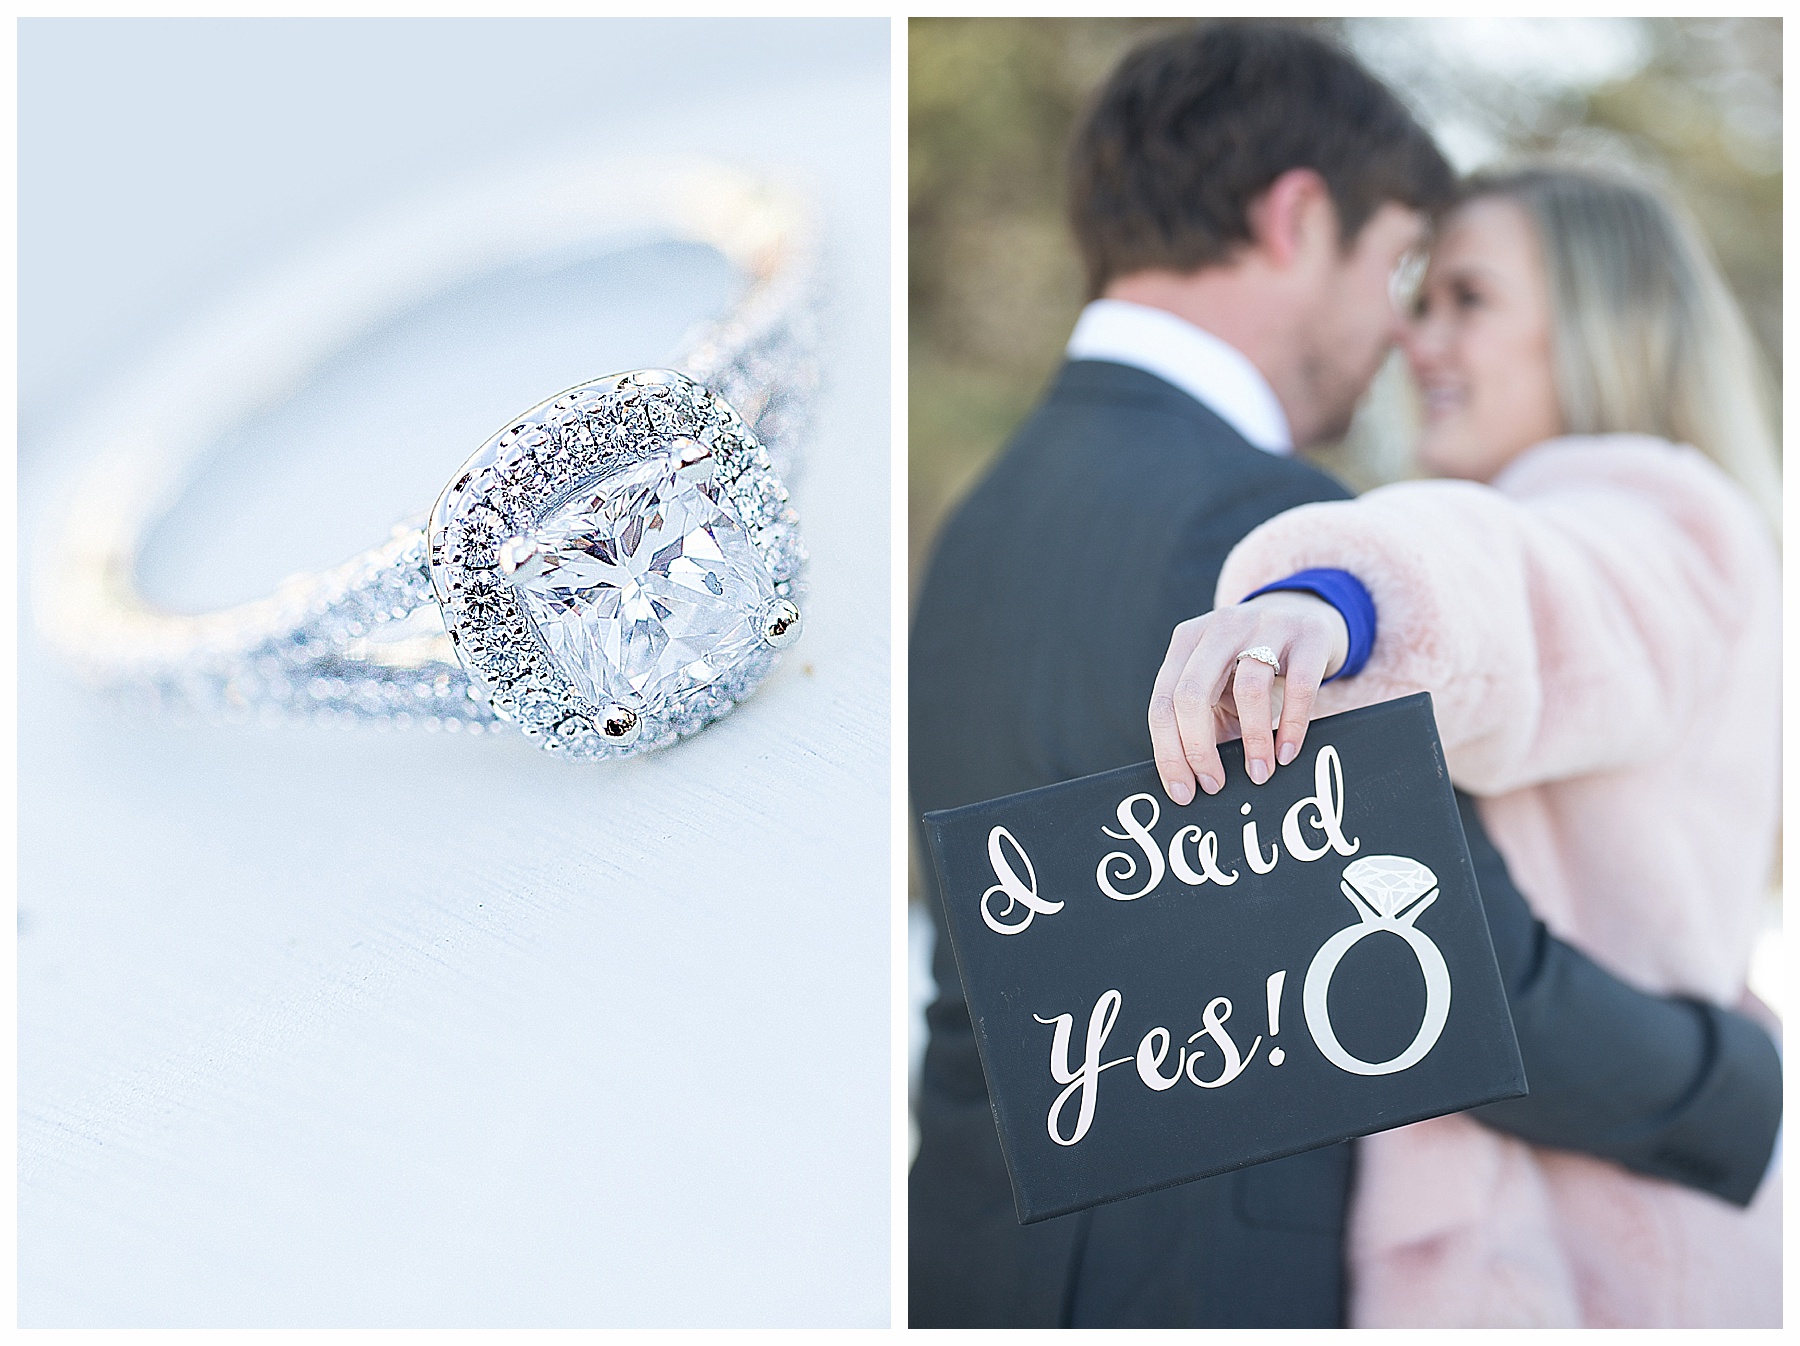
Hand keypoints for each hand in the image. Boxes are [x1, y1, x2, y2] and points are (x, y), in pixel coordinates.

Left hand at [1148, 591, 1349, 802]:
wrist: (1306, 616)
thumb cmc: (1252, 666)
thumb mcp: (1219, 685)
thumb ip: (1203, 720)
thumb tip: (1192, 782)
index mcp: (1187, 640)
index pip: (1163, 700)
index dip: (1169, 752)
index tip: (1183, 791)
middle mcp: (1220, 627)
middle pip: (1192, 693)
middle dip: (1198, 749)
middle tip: (1214, 786)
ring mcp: (1265, 625)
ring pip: (1249, 688)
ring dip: (1252, 741)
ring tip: (1259, 773)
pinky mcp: (1309, 634)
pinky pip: (1300, 686)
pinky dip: (1292, 726)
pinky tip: (1287, 753)